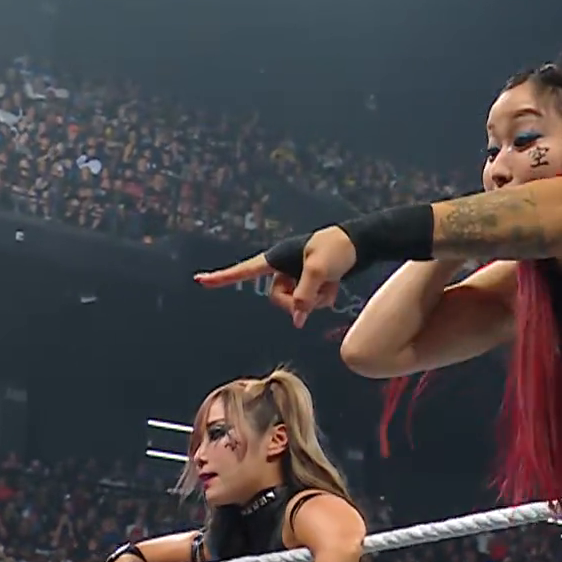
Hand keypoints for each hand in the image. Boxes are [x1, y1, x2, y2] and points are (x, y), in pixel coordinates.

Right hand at [194, 227, 358, 328]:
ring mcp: (297, 276)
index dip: (222, 277)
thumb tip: (297, 318)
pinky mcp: (311, 283)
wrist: (361, 243)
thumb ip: (304, 296)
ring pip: (297, 303)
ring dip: (316, 299)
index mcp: (276, 258)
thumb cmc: (336, 249)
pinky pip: (311, 301)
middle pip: (277, 298)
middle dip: (296, 302)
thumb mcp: (318, 272)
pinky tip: (336, 284)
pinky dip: (324, 297)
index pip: (245, 270)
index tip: (200, 280)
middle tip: (316, 293)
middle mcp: (283, 268)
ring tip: (331, 283)